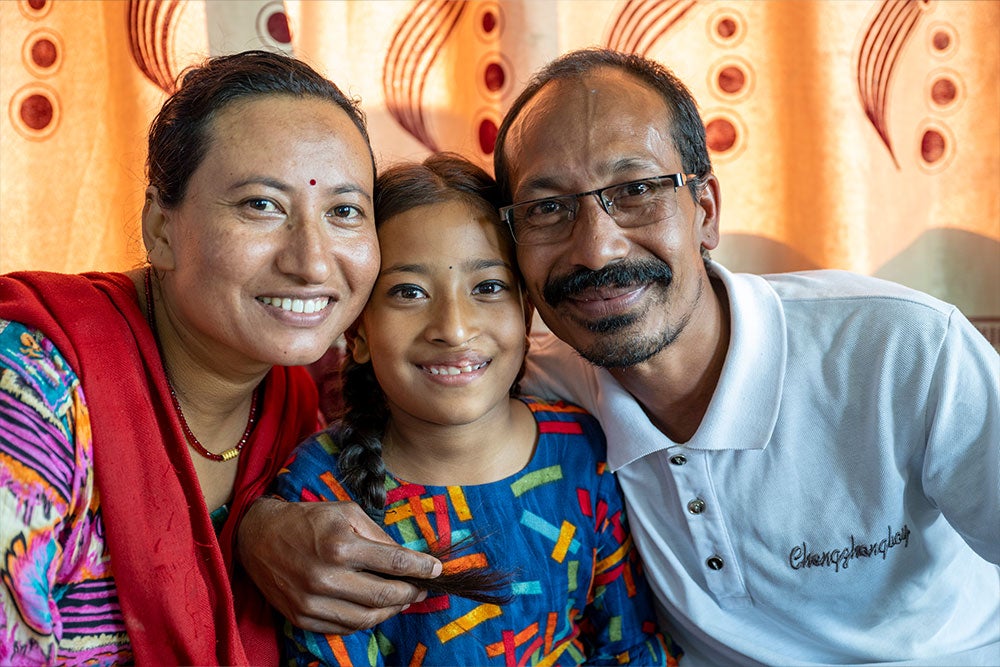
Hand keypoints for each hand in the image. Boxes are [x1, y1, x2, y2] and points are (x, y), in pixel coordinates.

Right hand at [238, 496, 441, 633]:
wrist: (258, 537)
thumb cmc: (307, 519)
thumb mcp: (346, 512)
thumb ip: (378, 536)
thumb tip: (407, 556)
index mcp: (340, 545)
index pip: (393, 562)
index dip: (421, 568)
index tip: (437, 569)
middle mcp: (326, 577)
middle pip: (384, 596)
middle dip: (411, 593)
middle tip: (422, 588)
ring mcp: (312, 601)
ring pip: (367, 618)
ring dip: (392, 610)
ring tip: (402, 599)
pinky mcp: (302, 617)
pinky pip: (344, 628)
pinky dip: (366, 620)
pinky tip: (375, 608)